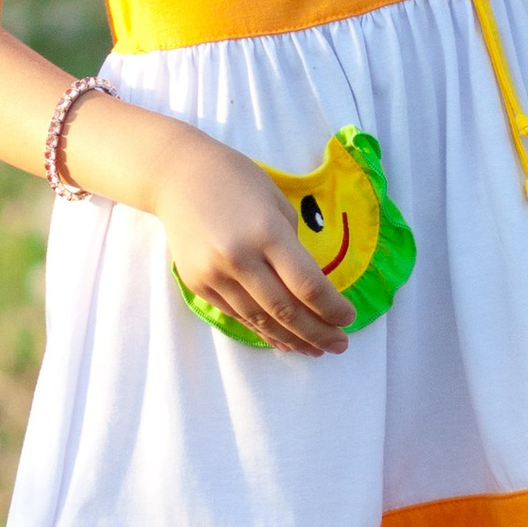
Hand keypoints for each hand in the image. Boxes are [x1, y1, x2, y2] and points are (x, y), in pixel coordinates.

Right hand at [158, 125, 353, 356]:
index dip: (332, 309)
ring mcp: (215, 274)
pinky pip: (237, 315)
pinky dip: (262, 330)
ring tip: (315, 349)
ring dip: (292, 339)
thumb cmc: (238, 181)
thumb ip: (292, 248)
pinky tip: (282, 339)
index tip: (348, 319)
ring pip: (260, 319)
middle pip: (286, 310)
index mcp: (268, 233)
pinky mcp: (198, 285)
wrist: (179, 177)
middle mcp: (240, 258)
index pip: (307, 285)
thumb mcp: (277, 205)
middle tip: (339, 345)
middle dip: (317, 332)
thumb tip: (309, 290)